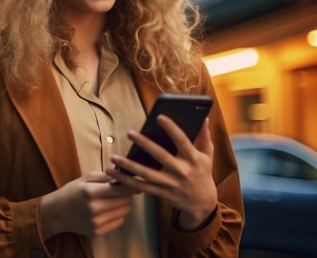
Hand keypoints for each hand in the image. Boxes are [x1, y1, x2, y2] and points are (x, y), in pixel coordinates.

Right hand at [40, 171, 137, 238]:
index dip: (130, 185)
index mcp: (91, 192)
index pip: (121, 189)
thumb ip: (105, 176)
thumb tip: (124, 176)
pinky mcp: (98, 231)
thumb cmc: (72, 192)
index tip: (134, 182)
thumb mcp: (85, 178)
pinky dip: (117, 214)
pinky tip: (107, 210)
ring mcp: (96, 222)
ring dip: (122, 204)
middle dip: (126, 194)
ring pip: (125, 211)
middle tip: (120, 190)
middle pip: (126, 201)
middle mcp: (94, 208)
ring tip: (112, 199)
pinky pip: (119, 221)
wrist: (56, 212)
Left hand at [106, 116, 216, 230]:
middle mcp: (181, 171)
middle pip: (161, 156)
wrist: (202, 204)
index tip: (159, 117)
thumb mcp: (208, 155)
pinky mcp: (161, 193)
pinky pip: (140, 186)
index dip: (172, 128)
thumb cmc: (203, 173)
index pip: (182, 141)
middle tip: (130, 133)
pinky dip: (125, 180)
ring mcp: (170, 184)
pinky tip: (113, 172)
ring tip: (114, 157)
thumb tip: (204, 117)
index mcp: (193, 159)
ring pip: (146, 174)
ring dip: (129, 165)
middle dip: (145, 144)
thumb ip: (204, 137)